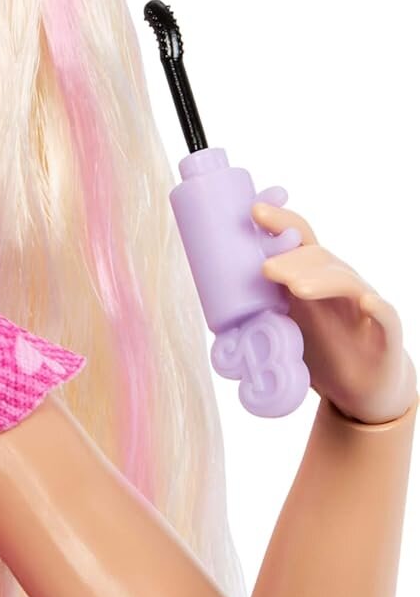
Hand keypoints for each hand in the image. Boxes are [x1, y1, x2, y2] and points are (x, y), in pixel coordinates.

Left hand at [253, 201, 416, 424]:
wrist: (360, 386)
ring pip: (347, 282)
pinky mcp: (385, 334)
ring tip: (297, 288)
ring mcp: (361, 306)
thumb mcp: (281, 327)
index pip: (295, 239)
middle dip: (291, 258)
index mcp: (308, 275)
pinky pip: (387, 316)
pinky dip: (379, 308)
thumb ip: (253, 317)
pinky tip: (368, 304)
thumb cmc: (317, 348)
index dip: (279, 221)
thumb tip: (209, 320)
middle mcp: (336, 283)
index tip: (254, 210)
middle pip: (317, 257)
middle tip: (266, 268)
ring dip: (321, 280)